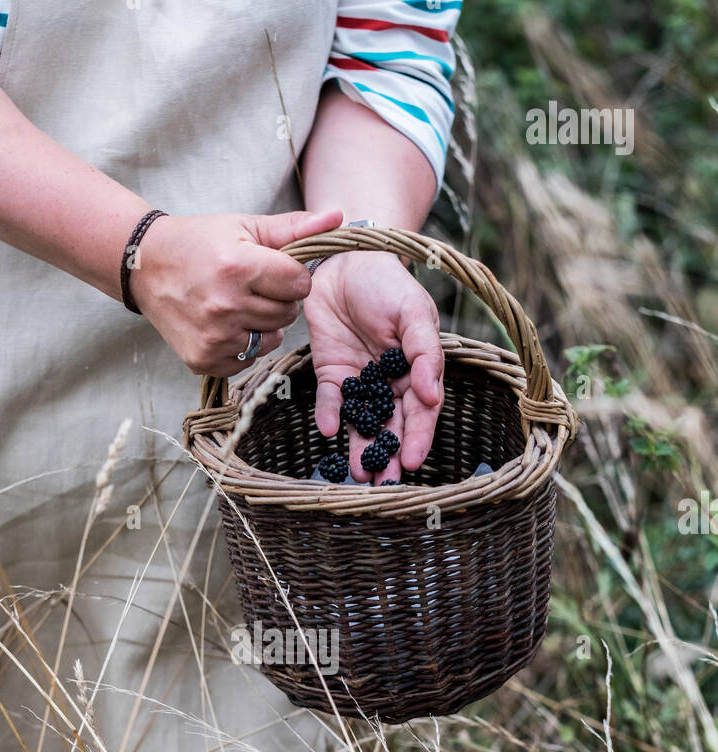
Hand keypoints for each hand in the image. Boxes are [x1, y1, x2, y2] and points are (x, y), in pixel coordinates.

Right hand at [129, 208, 342, 376]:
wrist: (146, 267)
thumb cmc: (200, 243)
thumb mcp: (245, 227)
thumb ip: (294, 227)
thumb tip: (339, 218)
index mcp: (238, 267)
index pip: (300, 284)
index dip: (293, 276)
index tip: (274, 269)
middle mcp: (226, 306)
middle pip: (288, 313)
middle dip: (278, 299)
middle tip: (252, 286)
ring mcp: (214, 337)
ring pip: (272, 339)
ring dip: (264, 324)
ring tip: (238, 304)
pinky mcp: (204, 359)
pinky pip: (247, 359)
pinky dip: (243, 345)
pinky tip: (224, 324)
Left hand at [304, 251, 443, 482]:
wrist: (347, 259)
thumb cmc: (389, 283)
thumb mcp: (413, 313)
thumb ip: (424, 353)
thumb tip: (431, 395)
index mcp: (417, 370)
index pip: (421, 411)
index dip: (418, 437)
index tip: (411, 462)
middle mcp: (390, 381)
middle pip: (392, 426)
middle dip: (388, 456)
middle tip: (383, 483)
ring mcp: (361, 380)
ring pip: (363, 422)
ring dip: (360, 448)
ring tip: (357, 474)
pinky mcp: (332, 373)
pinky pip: (332, 401)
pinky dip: (331, 416)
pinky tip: (330, 432)